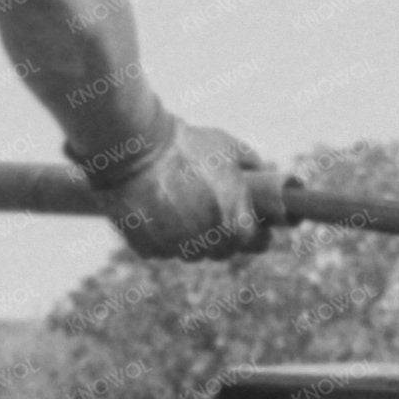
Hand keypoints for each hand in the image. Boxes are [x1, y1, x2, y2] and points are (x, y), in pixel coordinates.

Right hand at [100, 120, 270, 261]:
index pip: (256, 243)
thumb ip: (252, 166)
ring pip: (190, 253)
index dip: (255, 232)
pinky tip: (159, 212)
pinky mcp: (147, 248)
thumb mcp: (229, 147)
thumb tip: (262, 173)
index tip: (250, 223)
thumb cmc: (187, 145)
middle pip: (223, 251)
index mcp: (234, 222)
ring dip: (192, 239)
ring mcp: (175, 248)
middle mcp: (207, 243)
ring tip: (184, 210)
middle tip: (215, 213)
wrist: (137, 149)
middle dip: (223, 236)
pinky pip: (162, 249)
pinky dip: (163, 237)